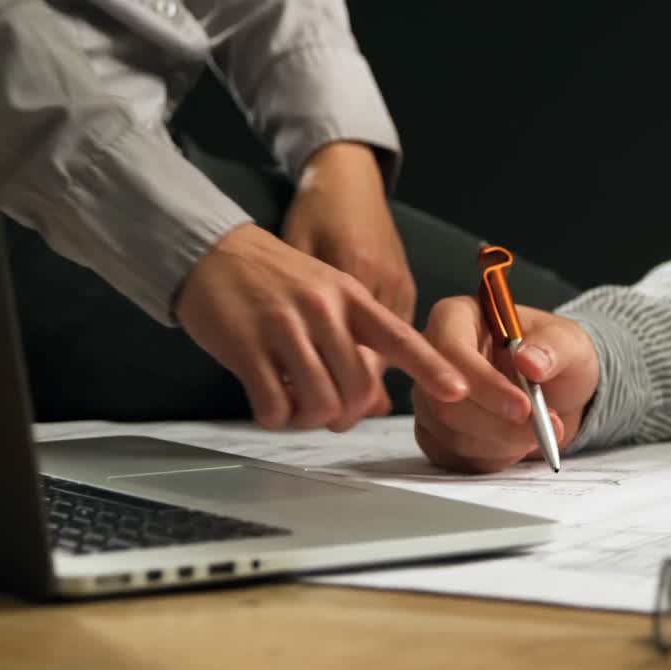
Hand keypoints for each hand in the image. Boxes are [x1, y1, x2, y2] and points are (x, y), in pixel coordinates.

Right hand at [176, 224, 467, 431]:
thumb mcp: (327, 296)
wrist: (213, 251)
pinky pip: (274, 405)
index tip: (458, 393)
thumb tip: (378, 404)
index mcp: (351, 296)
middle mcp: (323, 309)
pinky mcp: (246, 346)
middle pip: (358, 387)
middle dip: (347, 414)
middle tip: (328, 413)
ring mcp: (284, 327)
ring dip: (309, 418)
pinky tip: (271, 406)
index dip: (431, 368)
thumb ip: (356, 345)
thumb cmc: (277, 278)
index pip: (400, 338)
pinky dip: (276, 418)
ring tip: (297, 407)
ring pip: (319, 401)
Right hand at [413, 296, 598, 472]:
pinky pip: (455, 458)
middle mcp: (433, 357)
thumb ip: (553, 347)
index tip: (522, 406)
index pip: (451, 350)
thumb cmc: (555, 356)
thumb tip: (529, 361)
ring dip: (504, 441)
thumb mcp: (569, 342)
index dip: (484, 383)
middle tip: (545, 427)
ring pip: (452, 434)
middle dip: (500, 423)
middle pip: (444, 401)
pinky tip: (517, 442)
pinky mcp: (435, 434)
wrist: (556, 392)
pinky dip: (494, 458)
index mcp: (456, 317)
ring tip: (540, 429)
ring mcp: (429, 398)